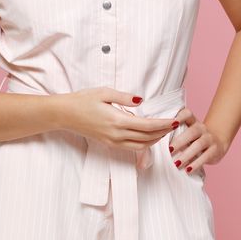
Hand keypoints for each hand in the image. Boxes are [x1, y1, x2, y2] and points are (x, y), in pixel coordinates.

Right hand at [52, 88, 178, 150]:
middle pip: (147, 138)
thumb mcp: (104, 92)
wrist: (65, 114)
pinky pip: (132, 147)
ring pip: (141, 145)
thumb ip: (124, 97)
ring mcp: (112, 142)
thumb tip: (141, 100)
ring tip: (165, 129)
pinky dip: (145, 143)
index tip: (175, 120)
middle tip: (175, 124)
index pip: (147, 126)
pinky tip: (149, 135)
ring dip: (155, 139)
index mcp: (117, 121)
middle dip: (163, 132)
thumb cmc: (83, 100)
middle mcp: (116, 135)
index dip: (163, 124)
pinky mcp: (109, 144)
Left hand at [168, 108, 226, 175]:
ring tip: (176, 164)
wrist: (217, 144)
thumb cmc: (194, 140)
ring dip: (186, 155)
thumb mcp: (187, 133)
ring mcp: (209, 138)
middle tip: (169, 150)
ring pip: (199, 145)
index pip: (187, 114)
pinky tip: (188, 170)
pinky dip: (196, 163)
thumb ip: (174, 134)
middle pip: (192, 132)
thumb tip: (152, 143)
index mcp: (192, 122)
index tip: (170, 123)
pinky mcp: (215, 149)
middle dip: (180, 141)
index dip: (180, 116)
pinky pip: (206, 156)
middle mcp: (201, 128)